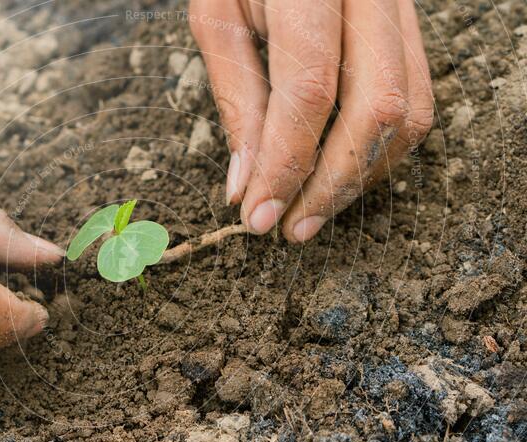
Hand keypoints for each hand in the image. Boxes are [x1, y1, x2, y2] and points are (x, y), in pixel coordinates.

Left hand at [189, 0, 433, 241]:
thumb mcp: (217, 18)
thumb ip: (235, 98)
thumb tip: (247, 185)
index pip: (310, 90)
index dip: (286, 163)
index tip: (259, 216)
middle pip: (374, 109)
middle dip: (329, 185)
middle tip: (289, 229)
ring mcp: (401, 9)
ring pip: (407, 112)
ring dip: (359, 177)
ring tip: (311, 211)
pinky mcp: (410, 29)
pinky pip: (416, 99)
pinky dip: (380, 152)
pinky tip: (340, 175)